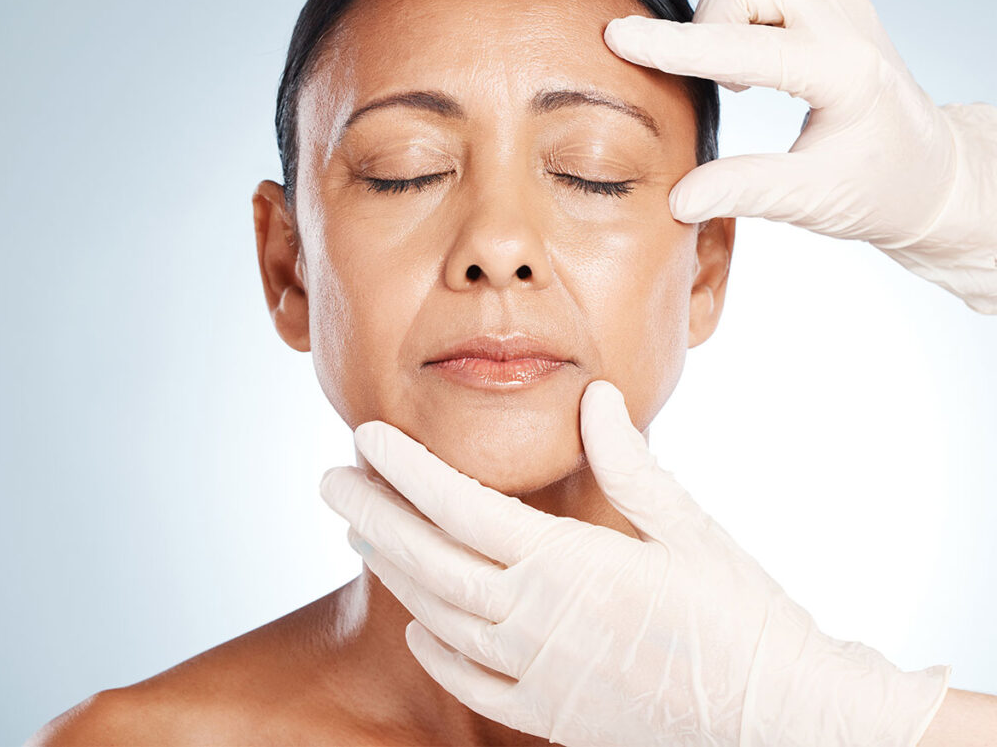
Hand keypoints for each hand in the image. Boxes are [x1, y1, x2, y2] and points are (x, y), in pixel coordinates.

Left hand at [319, 380, 949, 746]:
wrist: (780, 721)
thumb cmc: (742, 617)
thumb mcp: (689, 529)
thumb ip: (628, 464)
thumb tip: (595, 397)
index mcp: (571, 566)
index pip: (463, 506)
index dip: (407, 469)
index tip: (367, 436)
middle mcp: (541, 621)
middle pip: (430, 562)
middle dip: (373, 515)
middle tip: (330, 480)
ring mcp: (542, 675)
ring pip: (441, 619)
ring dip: (393, 573)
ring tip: (361, 536)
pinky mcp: (555, 715)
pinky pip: (474, 682)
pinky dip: (436, 650)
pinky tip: (417, 625)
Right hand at [604, 0, 996, 313]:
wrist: (929, 172)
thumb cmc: (878, 188)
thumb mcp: (814, 201)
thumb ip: (746, 192)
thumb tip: (679, 199)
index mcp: (843, 70)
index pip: (744, 43)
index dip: (675, 44)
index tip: (620, 37)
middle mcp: (844, 18)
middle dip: (709, 22)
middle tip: (725, 83)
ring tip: (737, 59)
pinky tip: (752, 42)